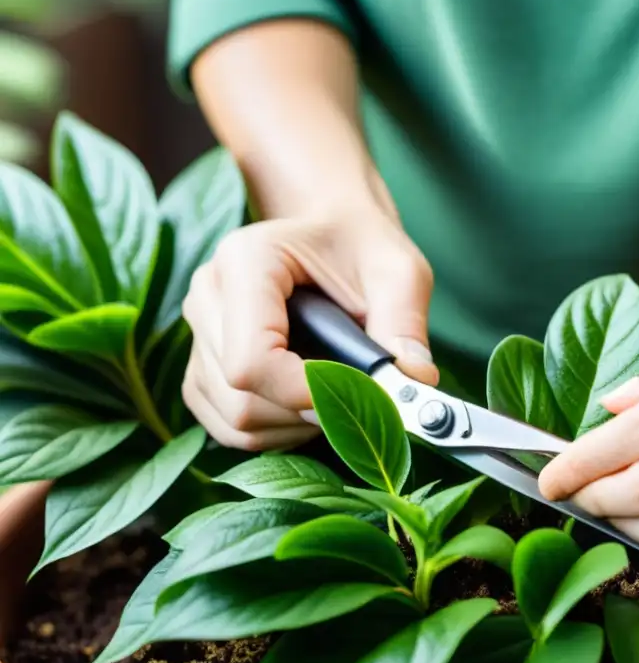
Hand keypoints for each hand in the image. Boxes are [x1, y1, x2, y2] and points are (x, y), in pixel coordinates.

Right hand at [181, 206, 436, 450]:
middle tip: (358, 392)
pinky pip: (228, 427)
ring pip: (234, 421)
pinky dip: (276, 431)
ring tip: (337, 391)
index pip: (252, 362)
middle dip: (308, 412)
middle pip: (242, 399)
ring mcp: (198, 334)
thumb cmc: (363, 246)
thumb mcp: (398, 272)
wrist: (333, 231)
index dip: (306, 394)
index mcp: (246, 262)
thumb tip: (415, 383)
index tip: (358, 394)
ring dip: (295, 426)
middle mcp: (208, 296)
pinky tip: (310, 402)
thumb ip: (405, 324)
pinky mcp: (202, 367)